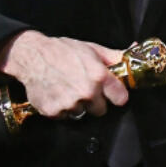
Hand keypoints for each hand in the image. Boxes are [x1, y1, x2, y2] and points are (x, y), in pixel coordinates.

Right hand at [0, 30, 126, 117]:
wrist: (33, 56)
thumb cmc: (63, 50)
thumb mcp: (93, 49)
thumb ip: (115, 56)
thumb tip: (133, 51)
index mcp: (99, 76)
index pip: (120, 98)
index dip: (117, 95)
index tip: (113, 94)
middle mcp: (86, 92)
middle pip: (101, 110)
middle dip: (96, 102)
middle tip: (85, 89)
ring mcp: (69, 103)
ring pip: (82, 114)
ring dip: (78, 106)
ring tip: (70, 90)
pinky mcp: (54, 111)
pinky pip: (65, 117)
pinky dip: (62, 109)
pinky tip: (58, 94)